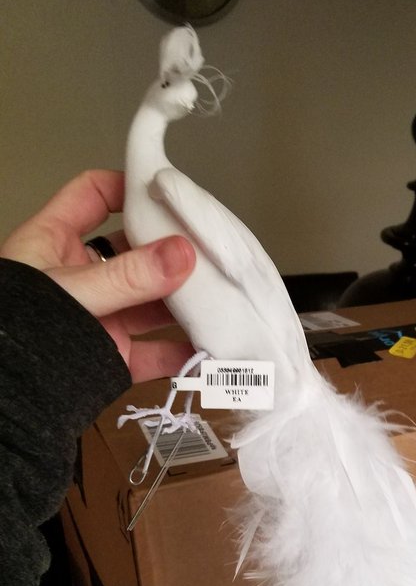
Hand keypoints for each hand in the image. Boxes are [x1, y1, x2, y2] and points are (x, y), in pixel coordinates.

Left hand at [0, 170, 196, 381]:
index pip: (93, 195)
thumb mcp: (71, 293)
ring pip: (151, 304)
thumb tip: (184, 253)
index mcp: (54, 242)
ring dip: (185, 304)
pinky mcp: (111, 358)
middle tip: (212, 253)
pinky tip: (209, 348)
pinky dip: (182, 354)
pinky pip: (154, 353)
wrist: (8, 397)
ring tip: (223, 300)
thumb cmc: (17, 329)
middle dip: (174, 254)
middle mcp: (82, 277)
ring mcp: (99, 318)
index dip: (129, 188)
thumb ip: (128, 277)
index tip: (170, 194)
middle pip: (137, 252)